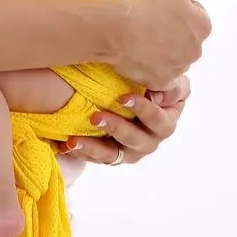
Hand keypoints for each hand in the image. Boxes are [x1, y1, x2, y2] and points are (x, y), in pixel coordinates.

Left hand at [58, 76, 190, 165]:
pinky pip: (96, 158)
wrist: (130, 90)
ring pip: (113, 155)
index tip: (123, 98)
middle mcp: (150, 140)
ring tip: (75, 141)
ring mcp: (130, 150)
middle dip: (115, 128)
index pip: (159, 121)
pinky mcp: (112, 154)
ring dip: (94, 147)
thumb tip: (159, 91)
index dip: (144, 110)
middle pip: (136, 140)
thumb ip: (170, 84)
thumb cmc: (151, 81)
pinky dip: (81, 151)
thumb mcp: (165, 78)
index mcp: (166, 121)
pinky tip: (66, 146)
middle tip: (95, 117)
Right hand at [107, 0, 211, 89]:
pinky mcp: (162, 81)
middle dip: (174, 32)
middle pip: (188, 39)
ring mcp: (180, 68)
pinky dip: (153, 68)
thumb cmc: (144, 3)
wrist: (117, 29)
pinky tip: (140, 56)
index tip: (161, 7)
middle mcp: (196, 49)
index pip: (197, 15)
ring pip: (175, 58)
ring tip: (142, 38)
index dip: (179, 8)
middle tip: (151, 22)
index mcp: (202, 25)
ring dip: (164, 50)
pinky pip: (162, 76)